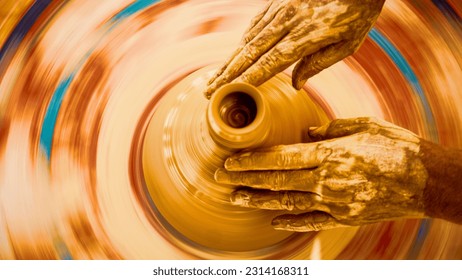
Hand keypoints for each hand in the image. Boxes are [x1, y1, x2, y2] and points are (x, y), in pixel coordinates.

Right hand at [205, 0, 384, 97]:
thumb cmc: (357, 11)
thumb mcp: (348, 43)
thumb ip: (318, 64)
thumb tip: (295, 84)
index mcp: (306, 36)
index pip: (270, 62)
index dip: (248, 78)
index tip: (229, 92)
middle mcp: (288, 22)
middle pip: (251, 52)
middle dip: (228, 74)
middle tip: (209, 91)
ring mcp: (280, 9)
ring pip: (248, 39)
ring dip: (230, 60)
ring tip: (215, 78)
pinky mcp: (278, 1)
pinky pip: (255, 24)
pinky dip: (242, 41)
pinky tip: (234, 54)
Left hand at [215, 117, 427, 230]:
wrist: (428, 181)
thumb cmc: (398, 147)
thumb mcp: (365, 125)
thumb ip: (332, 129)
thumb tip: (307, 132)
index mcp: (329, 153)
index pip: (279, 158)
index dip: (251, 161)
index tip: (230, 162)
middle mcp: (326, 180)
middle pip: (276, 181)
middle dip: (244, 180)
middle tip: (220, 179)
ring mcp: (334, 202)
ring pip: (286, 203)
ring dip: (258, 201)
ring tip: (236, 199)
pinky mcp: (344, 218)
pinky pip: (311, 221)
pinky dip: (290, 220)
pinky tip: (272, 220)